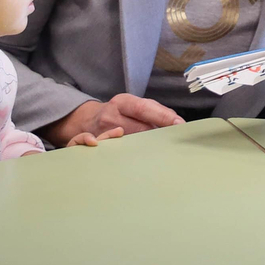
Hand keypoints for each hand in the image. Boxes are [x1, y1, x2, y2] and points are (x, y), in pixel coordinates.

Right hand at [47, 93, 184, 145]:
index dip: (162, 116)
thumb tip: (175, 121)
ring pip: (130, 144)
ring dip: (146, 149)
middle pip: (139, 128)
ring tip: (160, 153)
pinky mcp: (96, 148)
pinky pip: (113, 155)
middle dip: (157, 136)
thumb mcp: (132, 105)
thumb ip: (153, 110)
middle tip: (173, 143)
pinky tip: (136, 162)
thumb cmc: (117, 113)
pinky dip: (127, 158)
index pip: (144, 108)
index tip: (178, 124)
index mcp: (122, 102)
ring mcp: (101, 133)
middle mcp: (111, 116)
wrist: (86, 120)